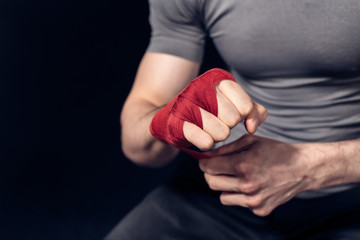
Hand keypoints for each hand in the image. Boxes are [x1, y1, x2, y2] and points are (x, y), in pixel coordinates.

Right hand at [183, 79, 266, 150]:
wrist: (174, 117)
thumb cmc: (209, 110)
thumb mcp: (234, 105)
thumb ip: (253, 111)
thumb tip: (252, 127)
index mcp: (218, 79)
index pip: (246, 106)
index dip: (243, 116)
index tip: (233, 115)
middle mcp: (202, 86)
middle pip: (234, 119)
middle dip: (229, 126)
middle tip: (217, 122)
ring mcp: (187, 103)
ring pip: (222, 132)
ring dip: (217, 136)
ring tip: (207, 128)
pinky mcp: (177, 121)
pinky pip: (206, 142)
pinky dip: (206, 143)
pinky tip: (200, 136)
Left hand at [198, 135, 312, 215]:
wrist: (303, 168)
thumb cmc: (277, 151)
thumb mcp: (252, 141)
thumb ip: (227, 148)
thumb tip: (207, 154)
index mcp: (243, 165)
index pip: (209, 168)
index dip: (204, 163)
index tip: (205, 161)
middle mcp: (247, 185)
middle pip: (211, 183)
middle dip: (210, 174)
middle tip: (217, 168)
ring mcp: (254, 200)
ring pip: (222, 196)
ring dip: (224, 186)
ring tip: (236, 177)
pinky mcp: (260, 209)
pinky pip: (239, 203)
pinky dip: (240, 195)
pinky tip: (253, 185)